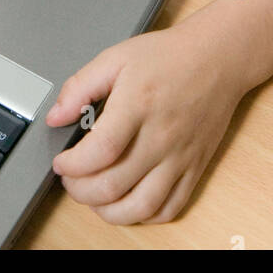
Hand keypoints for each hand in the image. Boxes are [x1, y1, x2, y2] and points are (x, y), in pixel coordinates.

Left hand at [45, 17, 247, 224]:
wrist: (217, 59)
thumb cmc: (168, 56)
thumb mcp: (117, 58)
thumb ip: (81, 86)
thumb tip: (56, 117)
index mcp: (138, 105)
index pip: (100, 151)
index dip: (72, 165)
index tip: (61, 162)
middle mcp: (161, 136)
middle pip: (113, 185)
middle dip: (80, 191)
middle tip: (71, 179)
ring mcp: (180, 156)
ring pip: (141, 207)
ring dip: (108, 211)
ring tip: (95, 196)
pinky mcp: (194, 167)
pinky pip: (169, 208)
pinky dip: (144, 216)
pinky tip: (128, 202)